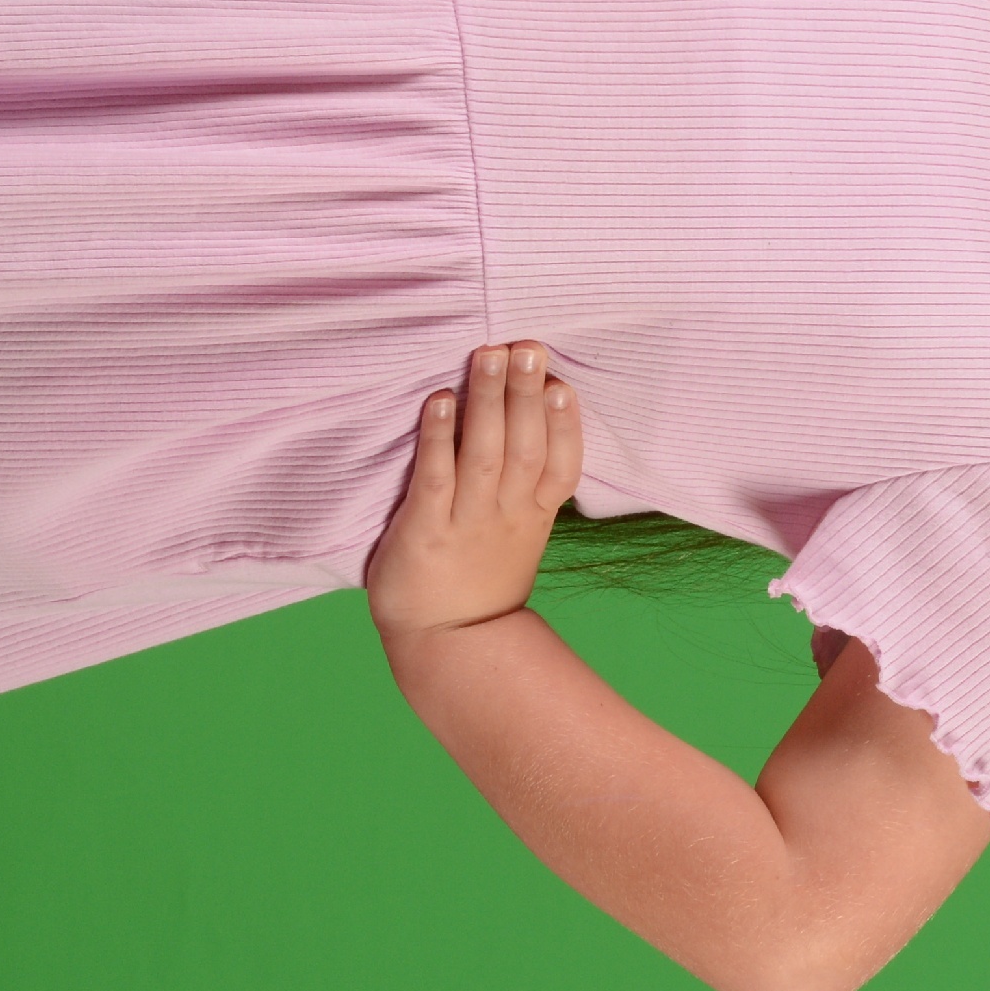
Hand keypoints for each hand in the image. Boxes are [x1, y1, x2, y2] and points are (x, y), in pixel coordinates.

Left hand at [366, 342, 582, 639]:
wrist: (447, 644)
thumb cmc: (480, 577)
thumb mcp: (521, 532)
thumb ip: (529, 482)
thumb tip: (537, 415)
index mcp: (533, 515)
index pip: (560, 466)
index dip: (565, 424)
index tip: (562, 383)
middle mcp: (506, 515)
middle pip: (524, 448)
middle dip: (526, 395)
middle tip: (529, 346)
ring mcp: (467, 523)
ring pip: (484, 454)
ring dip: (488, 403)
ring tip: (490, 355)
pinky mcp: (425, 532)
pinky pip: (435, 479)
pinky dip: (439, 439)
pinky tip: (440, 402)